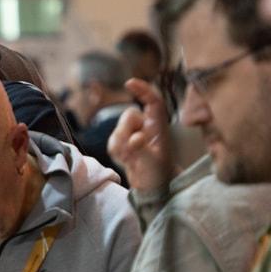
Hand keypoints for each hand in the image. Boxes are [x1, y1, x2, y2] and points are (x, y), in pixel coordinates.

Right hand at [107, 78, 175, 192]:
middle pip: (129, 115)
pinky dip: (116, 151)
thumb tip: (134, 137)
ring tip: (131, 158)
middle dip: (126, 129)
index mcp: (159, 127)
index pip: (153, 101)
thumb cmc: (159, 174)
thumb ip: (142, 149)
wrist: (153, 188)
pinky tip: (126, 160)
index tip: (129, 83)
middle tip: (133, 147)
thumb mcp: (153, 163)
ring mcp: (134, 135)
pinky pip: (112, 141)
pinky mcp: (124, 145)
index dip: (143, 89)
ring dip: (120, 144)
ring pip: (118, 129)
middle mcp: (146, 127)